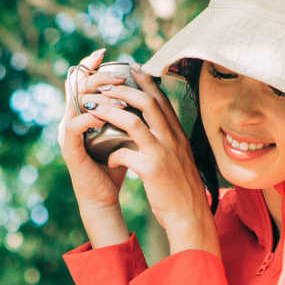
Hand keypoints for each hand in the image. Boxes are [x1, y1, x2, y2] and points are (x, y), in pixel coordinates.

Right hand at [58, 49, 129, 245]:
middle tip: (119, 73)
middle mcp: (71, 119)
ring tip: (118, 89)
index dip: (89, 64)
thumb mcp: (125, 133)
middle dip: (98, 74)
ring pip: (75, 101)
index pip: (81, 81)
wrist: (104, 197)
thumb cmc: (116, 165)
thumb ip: (129, 113)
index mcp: (82, 113)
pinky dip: (90, 117)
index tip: (104, 53)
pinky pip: (75, 126)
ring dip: (97, 93)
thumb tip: (149, 90)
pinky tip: (106, 114)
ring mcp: (67, 133)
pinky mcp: (69, 148)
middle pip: (76, 85)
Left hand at [84, 66, 216, 252]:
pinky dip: (113, 154)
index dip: (145, 82)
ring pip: (133, 122)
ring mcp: (162, 153)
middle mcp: (172, 139)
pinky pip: (125, 154)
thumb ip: (169, 141)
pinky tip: (107, 159)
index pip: (161, 100)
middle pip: (147, 102)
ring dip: (110, 113)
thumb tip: (158, 127)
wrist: (191, 216)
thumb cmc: (182, 189)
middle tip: (104, 85)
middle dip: (123, 90)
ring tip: (93, 110)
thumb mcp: (180, 158)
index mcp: (177, 135)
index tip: (130, 69)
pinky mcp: (152, 170)